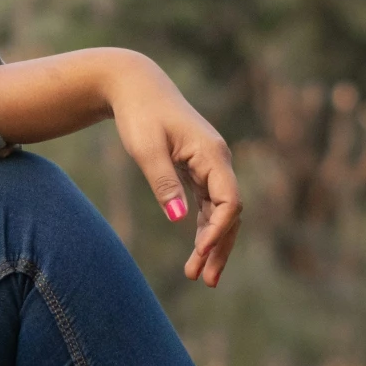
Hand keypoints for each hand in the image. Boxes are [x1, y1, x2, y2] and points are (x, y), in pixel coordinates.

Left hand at [0, 47, 243, 284]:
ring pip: (221, 212)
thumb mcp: (147, 149)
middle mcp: (218, 160)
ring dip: (213, 243)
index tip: (201, 253)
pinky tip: (197, 250)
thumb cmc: (139, 114)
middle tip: (204, 280)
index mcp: (212, 154)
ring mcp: (210, 165)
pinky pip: (209, 204)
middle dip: (220, 247)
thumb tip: (179, 219)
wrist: (135, 86)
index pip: (230, 200)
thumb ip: (163, 183)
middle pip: (230, 212)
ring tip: (200, 276)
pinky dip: (204, 228)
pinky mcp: (198, 168)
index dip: (219, 231)